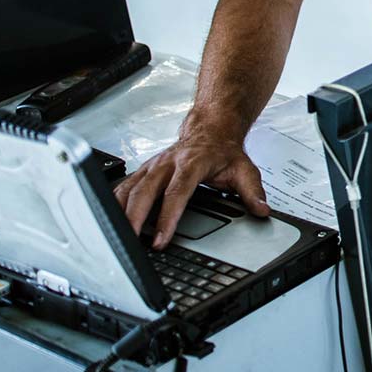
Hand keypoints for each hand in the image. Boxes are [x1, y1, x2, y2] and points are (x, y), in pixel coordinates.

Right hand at [113, 123, 268, 247]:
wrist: (210, 129)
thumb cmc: (224, 151)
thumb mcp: (244, 169)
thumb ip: (253, 191)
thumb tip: (262, 210)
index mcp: (191, 163)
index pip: (176, 193)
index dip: (167, 217)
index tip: (161, 239)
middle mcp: (167, 163)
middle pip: (145, 191)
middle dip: (134, 218)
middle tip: (130, 243)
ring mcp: (152, 166)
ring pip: (129, 189)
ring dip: (119, 213)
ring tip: (115, 237)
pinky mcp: (143, 171)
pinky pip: (123, 187)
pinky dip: (114, 204)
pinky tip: (109, 220)